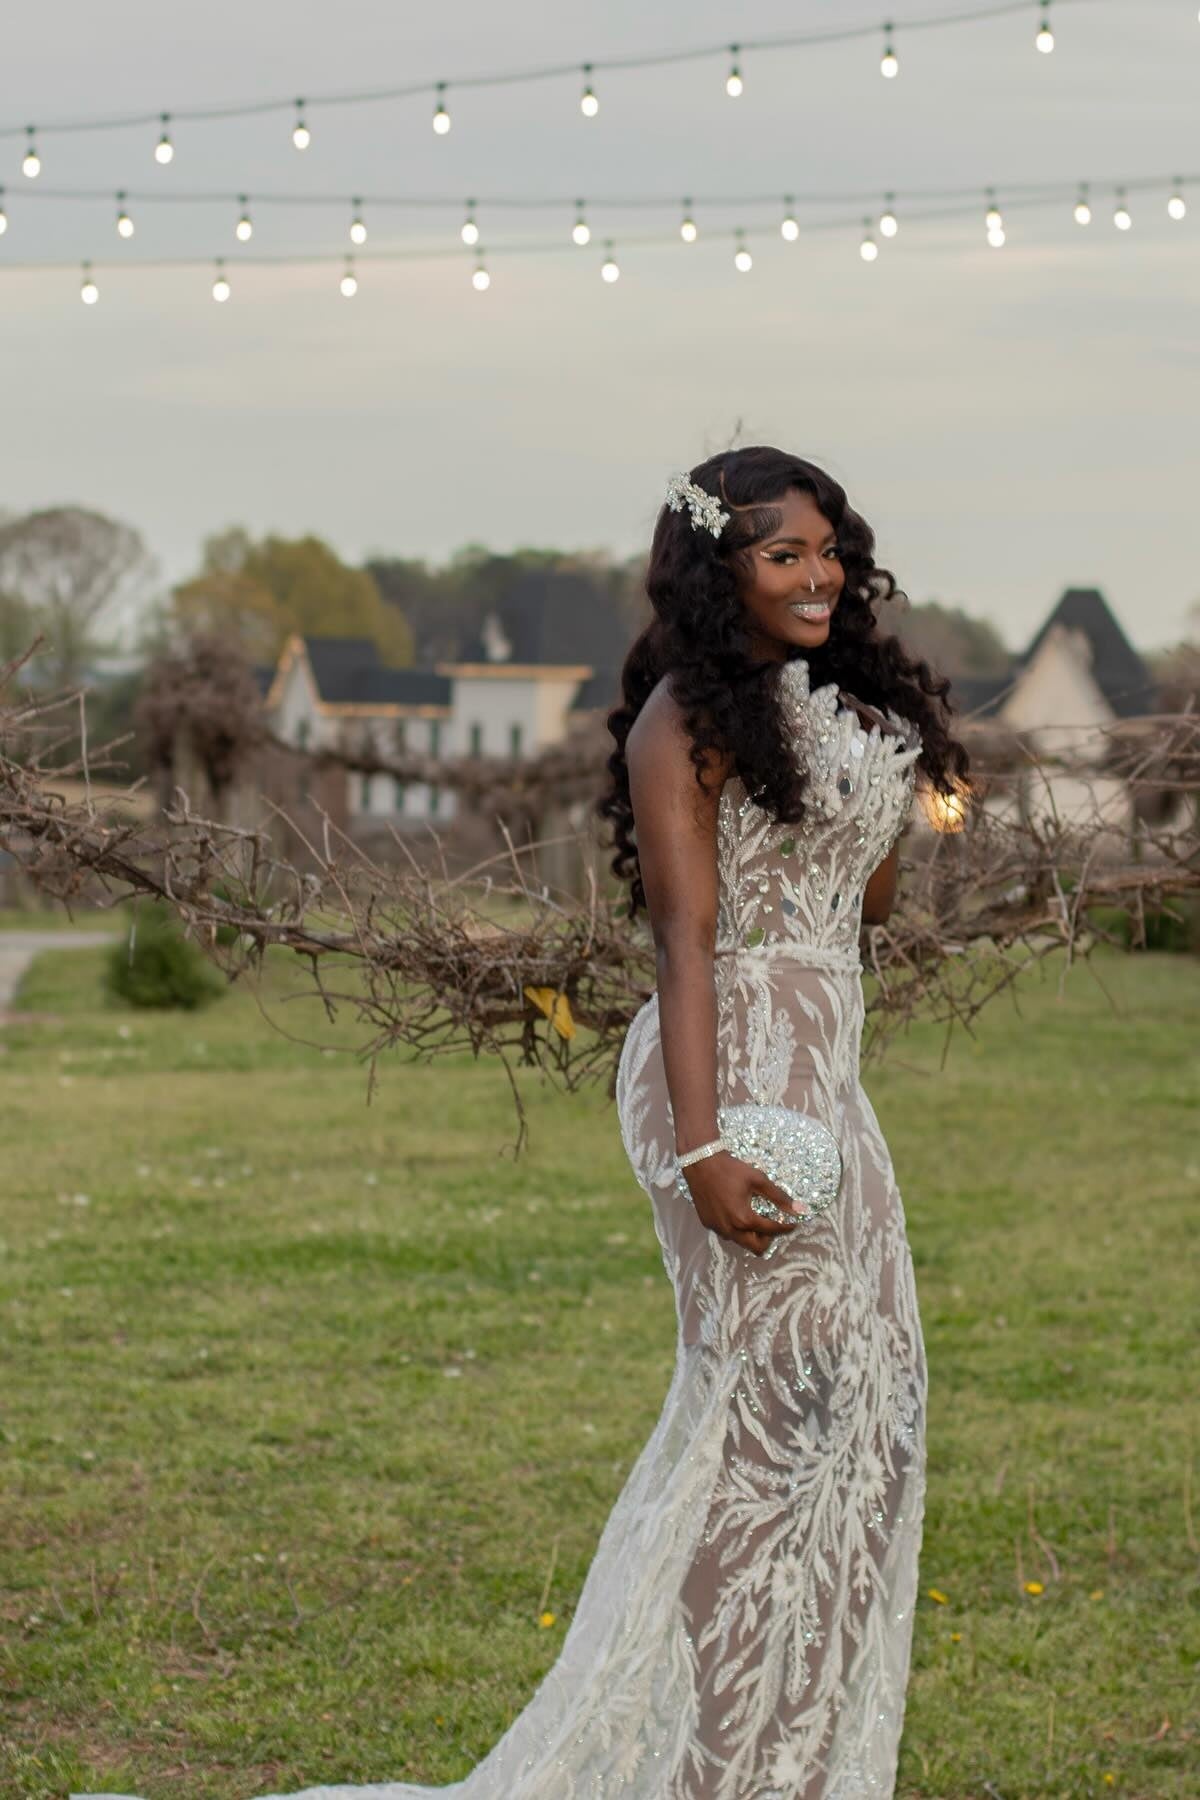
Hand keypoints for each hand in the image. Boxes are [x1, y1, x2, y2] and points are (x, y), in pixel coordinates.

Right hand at [681, 1150, 808, 1255]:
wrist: (700, 1162)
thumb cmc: (731, 1169)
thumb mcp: (758, 1179)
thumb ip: (779, 1197)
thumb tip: (800, 1209)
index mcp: (744, 1219)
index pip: (771, 1231)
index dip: (786, 1226)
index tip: (793, 1222)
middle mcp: (730, 1229)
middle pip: (756, 1248)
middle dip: (769, 1239)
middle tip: (773, 1224)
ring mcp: (717, 1228)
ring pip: (740, 1242)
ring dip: (751, 1235)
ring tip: (755, 1217)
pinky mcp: (707, 1224)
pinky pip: (727, 1233)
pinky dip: (736, 1228)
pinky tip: (737, 1212)